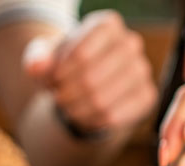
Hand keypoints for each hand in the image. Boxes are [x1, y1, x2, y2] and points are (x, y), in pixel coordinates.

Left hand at [23, 10, 156, 133]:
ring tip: (67, 107)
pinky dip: (93, 121)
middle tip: (58, 98)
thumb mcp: (48, 58)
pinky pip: (115, 117)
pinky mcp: (148, 96)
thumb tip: (36, 67)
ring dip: (77, 110)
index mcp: (108, 24)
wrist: (91, 84)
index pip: (81, 55)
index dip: (59, 74)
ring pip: (102, 101)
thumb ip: (38, 58)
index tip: (51, 80)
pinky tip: (84, 116)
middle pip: (91, 79)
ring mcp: (143, 70)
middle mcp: (131, 42)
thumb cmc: (67, 65)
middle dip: (67, 94)